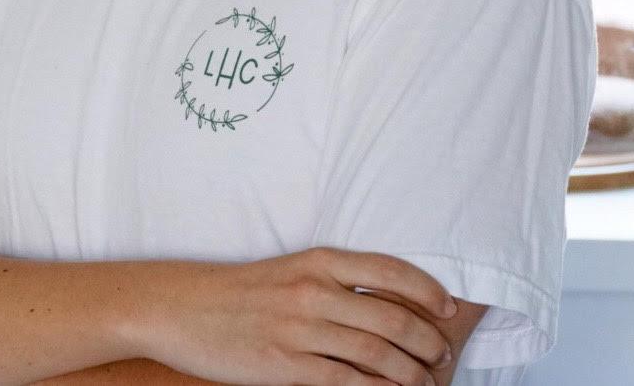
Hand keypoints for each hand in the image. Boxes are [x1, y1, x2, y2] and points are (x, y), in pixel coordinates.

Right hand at [127, 247, 453, 385]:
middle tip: (442, 355)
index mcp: (317, 260)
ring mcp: (300, 329)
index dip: (426, 290)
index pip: (388, 270)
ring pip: (374, 352)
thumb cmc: (240, 291)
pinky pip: (344, 382)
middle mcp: (313, 290)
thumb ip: (333, 283)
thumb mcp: (290, 271)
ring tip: (425, 383)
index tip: (448, 308)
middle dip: (425, 339)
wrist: (184, 307)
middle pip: (390, 315)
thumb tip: (384, 304)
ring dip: (409, 373)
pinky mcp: (285, 366)